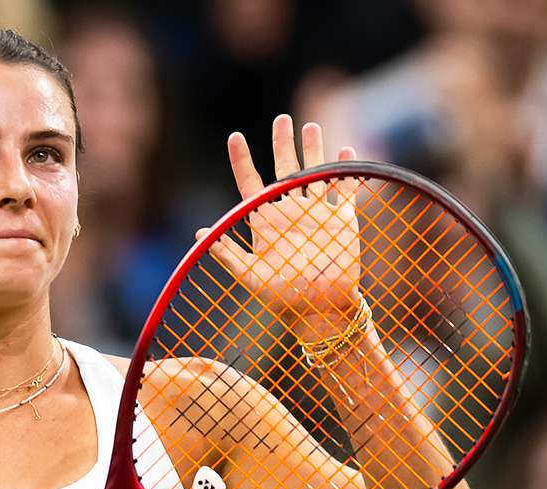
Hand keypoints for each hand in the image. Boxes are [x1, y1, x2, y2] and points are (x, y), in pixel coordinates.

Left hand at [196, 115, 361, 326]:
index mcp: (265, 220)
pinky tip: (347, 150)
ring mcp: (316, 213)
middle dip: (282, 144)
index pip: (249, 182)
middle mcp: (289, 211)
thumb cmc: (282, 296)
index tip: (235, 137)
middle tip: (281, 120)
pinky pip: (345, 190)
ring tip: (310, 126)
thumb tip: (199, 233)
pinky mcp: (341, 220)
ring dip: (314, 150)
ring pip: (314, 172)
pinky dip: (346, 171)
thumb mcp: (250, 276)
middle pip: (284, 169)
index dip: (241, 160)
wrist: (319, 309)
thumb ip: (227, 253)